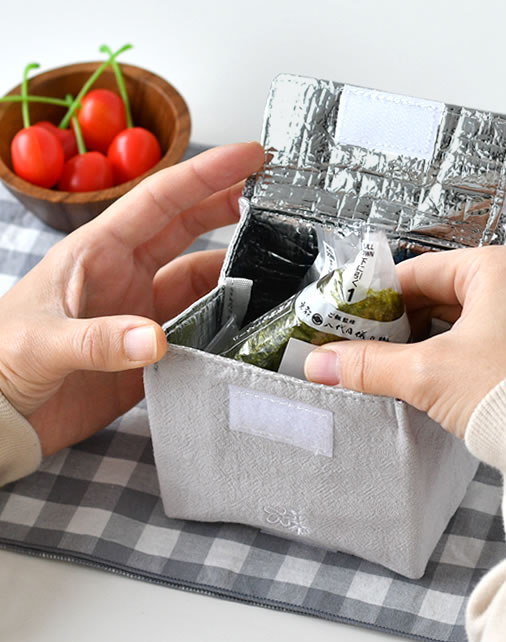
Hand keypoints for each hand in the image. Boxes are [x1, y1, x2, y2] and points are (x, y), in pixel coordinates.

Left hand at [0, 142, 264, 453]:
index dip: (207, 174)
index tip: (250, 157)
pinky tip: (247, 326)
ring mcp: (141, 313)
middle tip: (275, 197)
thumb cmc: (0, 362)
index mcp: (98, 253)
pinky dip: (226, 326)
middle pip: (188, 229)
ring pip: (200, 282)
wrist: (0, 417)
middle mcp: (126, 276)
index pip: (161, 201)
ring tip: (275, 272)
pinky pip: (200, 330)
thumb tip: (155, 340)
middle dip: (229, 207)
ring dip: (234, 276)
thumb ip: (97, 340)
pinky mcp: (152, 352)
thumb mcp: (40, 342)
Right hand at [304, 244, 505, 437]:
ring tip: (415, 365)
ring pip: (483, 315)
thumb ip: (369, 365)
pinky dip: (478, 350)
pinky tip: (459, 376)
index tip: (359, 318)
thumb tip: (321, 365)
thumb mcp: (428, 375)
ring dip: (445, 338)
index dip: (383, 296)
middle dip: (413, 321)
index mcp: (505, 266)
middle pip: (454, 292)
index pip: (424, 271)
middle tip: (380, 346)